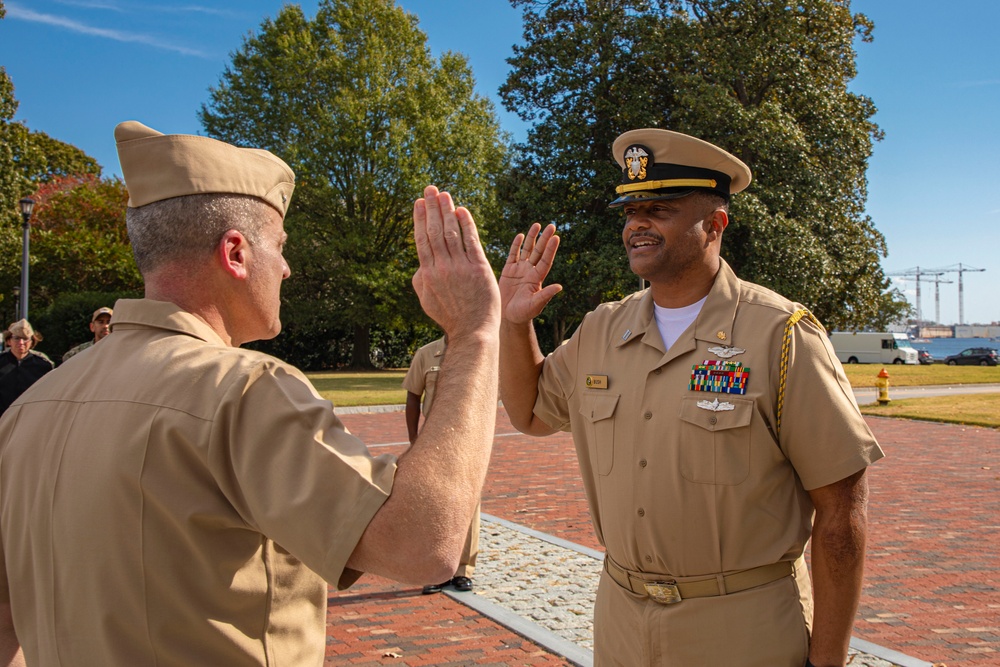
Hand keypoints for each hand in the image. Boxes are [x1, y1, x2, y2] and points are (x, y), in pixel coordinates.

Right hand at [411, 185, 500, 338]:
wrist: (472, 332)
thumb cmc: (450, 317)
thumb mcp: (427, 300)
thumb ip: (420, 279)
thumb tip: (419, 264)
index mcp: (427, 274)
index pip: (422, 240)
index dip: (420, 219)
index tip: (418, 202)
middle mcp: (442, 268)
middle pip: (435, 231)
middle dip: (431, 208)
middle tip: (430, 189)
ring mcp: (460, 267)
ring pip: (451, 233)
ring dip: (447, 211)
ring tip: (444, 194)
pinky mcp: (479, 269)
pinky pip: (471, 241)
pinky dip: (467, 225)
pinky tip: (462, 211)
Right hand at [499, 223, 562, 324]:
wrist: (508, 316)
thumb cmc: (523, 313)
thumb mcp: (535, 305)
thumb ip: (545, 295)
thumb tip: (559, 287)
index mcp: (537, 278)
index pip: (546, 260)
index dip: (550, 249)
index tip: (556, 237)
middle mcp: (530, 271)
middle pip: (538, 251)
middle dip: (544, 239)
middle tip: (551, 226)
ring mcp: (519, 270)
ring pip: (527, 250)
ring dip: (532, 238)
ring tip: (537, 225)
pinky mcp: (508, 271)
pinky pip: (513, 255)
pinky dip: (516, 245)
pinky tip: (520, 236)